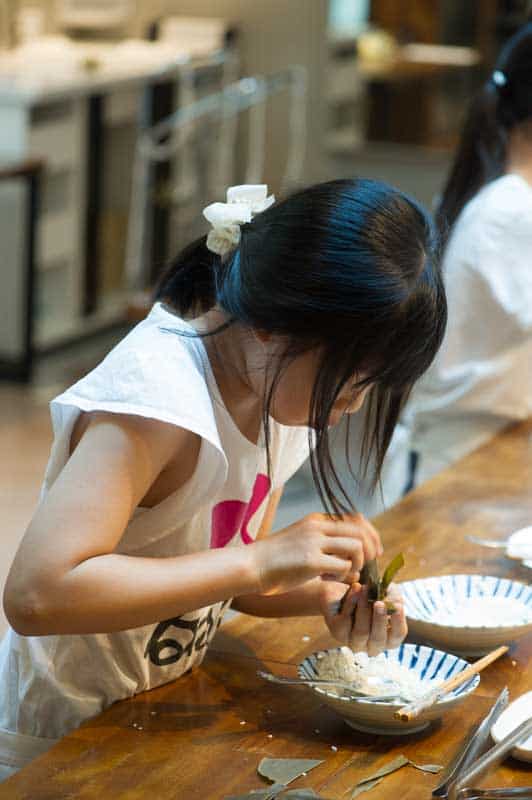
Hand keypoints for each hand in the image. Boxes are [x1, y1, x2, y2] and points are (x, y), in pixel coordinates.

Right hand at [250, 512, 381, 594]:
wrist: (251, 565)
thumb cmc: (275, 559)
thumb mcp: (301, 539)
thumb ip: (323, 541)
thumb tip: (351, 551)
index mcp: (316, 521)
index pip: (356, 520)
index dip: (371, 536)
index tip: (375, 551)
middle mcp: (317, 527)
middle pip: (360, 532)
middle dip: (370, 551)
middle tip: (366, 567)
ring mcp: (314, 543)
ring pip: (356, 548)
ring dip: (357, 565)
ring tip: (345, 575)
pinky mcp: (311, 561)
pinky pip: (343, 567)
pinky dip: (344, 577)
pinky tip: (331, 581)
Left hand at [319, 580, 407, 655]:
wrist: (343, 589)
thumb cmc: (370, 594)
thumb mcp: (385, 592)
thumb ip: (393, 597)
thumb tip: (393, 603)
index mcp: (387, 638)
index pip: (397, 635)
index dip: (398, 622)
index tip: (398, 606)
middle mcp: (371, 645)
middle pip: (378, 639)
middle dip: (379, 620)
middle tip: (379, 603)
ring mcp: (353, 641)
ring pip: (361, 632)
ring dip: (364, 609)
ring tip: (365, 589)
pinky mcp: (338, 632)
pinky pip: (345, 621)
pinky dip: (351, 603)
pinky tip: (355, 588)